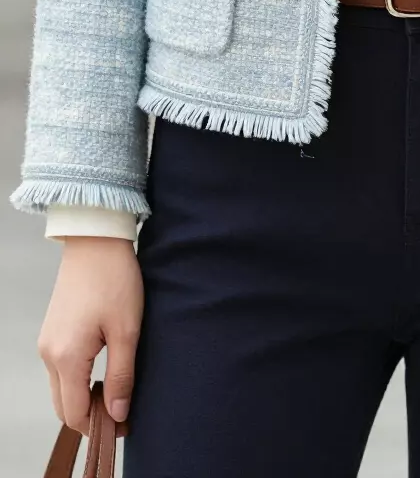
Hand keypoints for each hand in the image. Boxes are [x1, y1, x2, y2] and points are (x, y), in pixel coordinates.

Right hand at [37, 236, 143, 437]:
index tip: (124, 425)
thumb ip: (121, 375)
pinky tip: (101, 372)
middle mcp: (49, 353)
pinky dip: (77, 380)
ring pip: (60, 388)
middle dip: (89, 417)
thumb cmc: (114, 279)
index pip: (75, 413)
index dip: (99, 426)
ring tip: (115, 392)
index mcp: (66, 357)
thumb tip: (117, 414)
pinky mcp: (51, 331)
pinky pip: (59, 369)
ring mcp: (47, 342)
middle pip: (63, 406)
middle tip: (121, 413)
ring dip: (83, 398)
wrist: (95, 239)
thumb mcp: (126, 330)